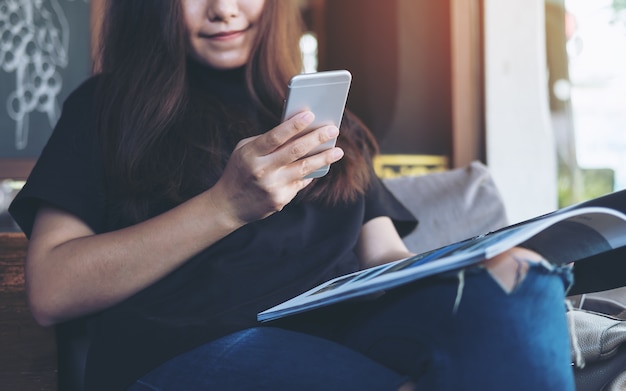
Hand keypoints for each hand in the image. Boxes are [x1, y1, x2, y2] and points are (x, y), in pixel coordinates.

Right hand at [211, 111, 343, 223]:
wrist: (228, 205)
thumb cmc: (240, 170)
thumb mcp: (245, 151)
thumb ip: (267, 141)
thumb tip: (298, 131)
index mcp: (251, 154)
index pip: (275, 136)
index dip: (293, 125)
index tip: (310, 114)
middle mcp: (262, 170)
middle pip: (295, 151)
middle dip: (317, 138)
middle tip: (333, 130)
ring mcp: (272, 186)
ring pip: (304, 168)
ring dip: (324, 158)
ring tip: (338, 151)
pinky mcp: (280, 200)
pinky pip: (300, 182)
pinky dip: (311, 173)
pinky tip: (321, 166)